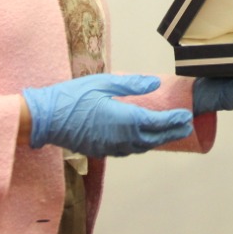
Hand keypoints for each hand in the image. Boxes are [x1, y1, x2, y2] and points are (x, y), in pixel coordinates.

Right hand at [22, 74, 192, 157]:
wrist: (44, 119)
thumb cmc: (72, 97)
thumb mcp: (103, 83)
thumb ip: (132, 85)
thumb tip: (155, 83)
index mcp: (124, 120)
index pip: (156, 123)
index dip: (174, 120)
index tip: (187, 116)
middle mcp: (120, 138)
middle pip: (153, 138)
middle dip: (171, 132)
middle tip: (187, 127)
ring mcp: (110, 147)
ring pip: (141, 146)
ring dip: (157, 140)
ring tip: (170, 132)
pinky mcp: (101, 150)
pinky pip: (128, 150)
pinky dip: (141, 144)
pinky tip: (143, 138)